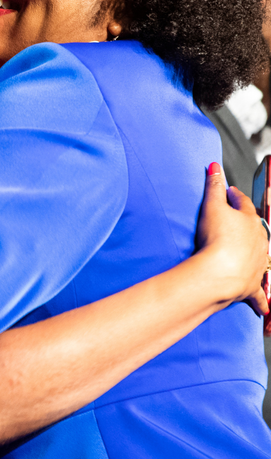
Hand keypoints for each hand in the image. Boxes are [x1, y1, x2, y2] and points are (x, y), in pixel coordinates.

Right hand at [194, 163, 269, 320]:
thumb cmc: (216, 238)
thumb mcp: (211, 207)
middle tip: (237, 222)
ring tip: (247, 254)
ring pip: (262, 258)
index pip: (243, 204)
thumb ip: (214, 186)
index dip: (235, 197)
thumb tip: (215, 165)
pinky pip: (260, 295)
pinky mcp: (252, 285)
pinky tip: (267, 310)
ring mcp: (258, 264)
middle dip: (247, 225)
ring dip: (256, 256)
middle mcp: (259, 242)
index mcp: (249, 221)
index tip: (230, 193)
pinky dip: (263, 301)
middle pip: (255, 230)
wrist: (221, 272)